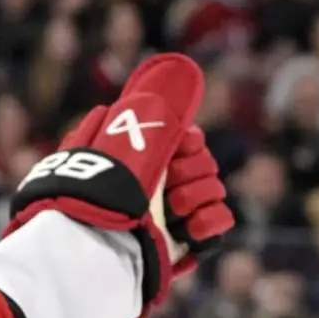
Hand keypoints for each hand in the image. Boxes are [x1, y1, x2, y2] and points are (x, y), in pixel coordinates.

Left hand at [9, 54, 231, 316]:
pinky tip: (188, 228)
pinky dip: (210, 222)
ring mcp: (175, 214)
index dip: (188, 143)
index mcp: (145, 157)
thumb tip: (174, 70)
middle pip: (206, 163)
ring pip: (215, 189)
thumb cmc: (100, 192)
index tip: (178, 147)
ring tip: (172, 212)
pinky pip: (221, 221)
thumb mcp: (121, 139)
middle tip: (167, 186)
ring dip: (197, 197)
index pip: (189, 139)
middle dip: (191, 172)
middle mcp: (161, 184)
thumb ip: (147, 110)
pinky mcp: (186, 244)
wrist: (97, 247)